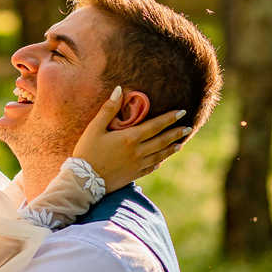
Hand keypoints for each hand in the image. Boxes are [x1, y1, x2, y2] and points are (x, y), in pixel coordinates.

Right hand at [72, 86, 191, 191]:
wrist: (82, 182)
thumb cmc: (87, 152)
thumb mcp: (94, 128)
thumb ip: (108, 109)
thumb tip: (118, 90)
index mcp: (130, 138)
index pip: (155, 126)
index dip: (169, 118)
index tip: (181, 112)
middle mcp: (137, 152)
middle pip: (162, 141)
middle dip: (176, 133)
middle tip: (188, 127)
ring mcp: (136, 165)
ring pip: (159, 155)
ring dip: (171, 148)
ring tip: (181, 143)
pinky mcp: (132, 175)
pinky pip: (150, 168)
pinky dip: (158, 163)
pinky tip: (161, 161)